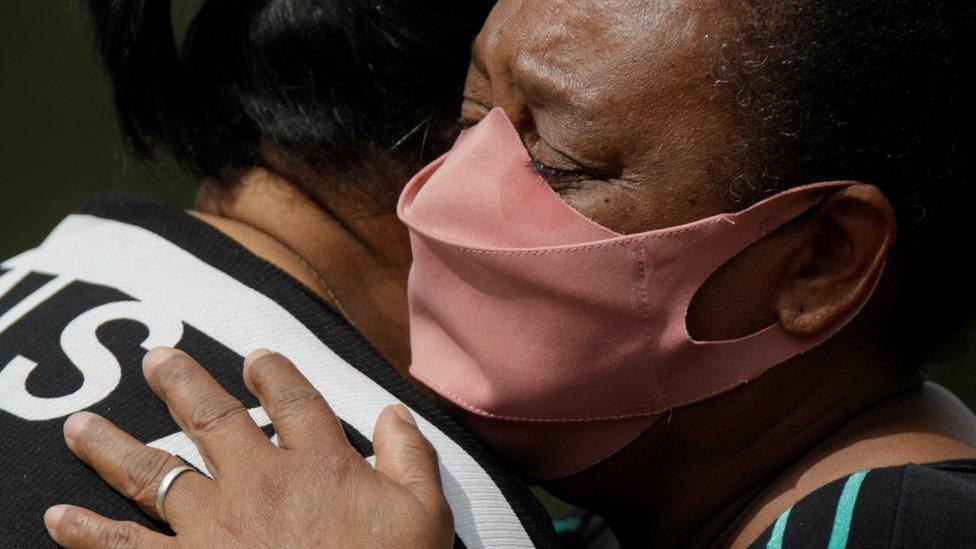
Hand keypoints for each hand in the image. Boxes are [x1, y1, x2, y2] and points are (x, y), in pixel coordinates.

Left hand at [43, 348, 453, 547]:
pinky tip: (58, 518)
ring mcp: (215, 526)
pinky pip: (126, 548)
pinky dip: (89, 533)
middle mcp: (259, 482)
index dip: (275, 372)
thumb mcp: (426, 515)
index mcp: (319, 465)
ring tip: (79, 426)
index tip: (257, 356)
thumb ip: (412, 457)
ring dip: (112, 446)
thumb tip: (395, 412)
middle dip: (181, 383)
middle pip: (212, 418)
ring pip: (154, 472)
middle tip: (155, 358)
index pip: (293, 400)